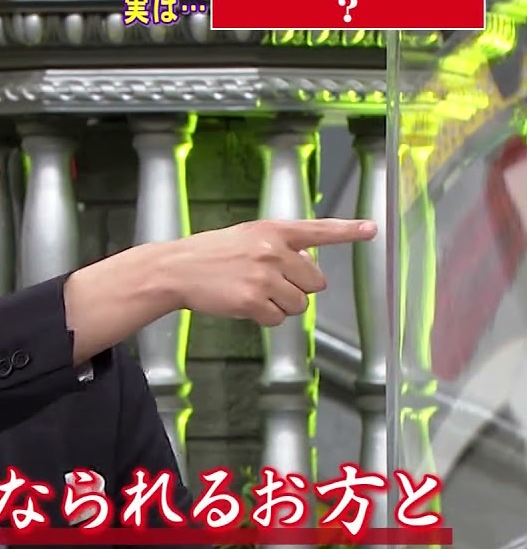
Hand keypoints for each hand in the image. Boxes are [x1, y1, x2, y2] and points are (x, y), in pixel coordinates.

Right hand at [161, 218, 376, 326]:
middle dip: (297, 288)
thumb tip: (307, 268)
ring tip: (252, 293)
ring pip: (299, 304)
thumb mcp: (246, 237)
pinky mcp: (252, 300)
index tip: (372, 229)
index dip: (348, 231)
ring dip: (280, 305)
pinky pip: (277, 319)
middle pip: (315, 283)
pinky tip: (243, 305)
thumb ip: (278, 247)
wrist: (176, 269)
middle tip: (268, 284)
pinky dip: (263, 317)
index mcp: (273, 231)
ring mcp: (263, 276)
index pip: (318, 230)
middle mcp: (273, 251)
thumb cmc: (210, 255)